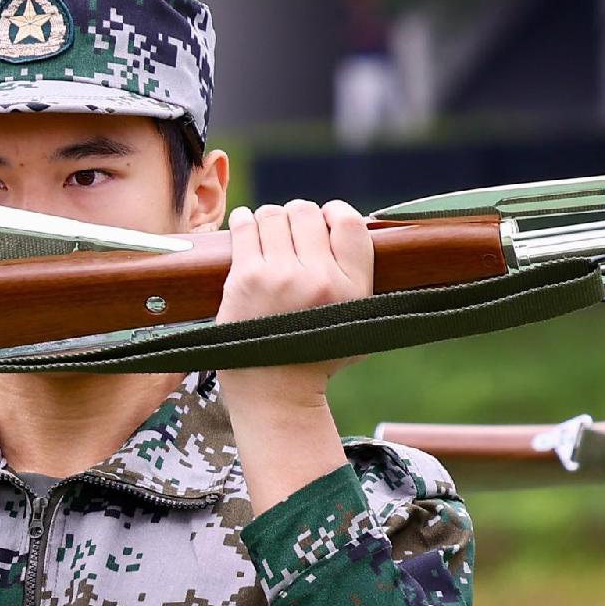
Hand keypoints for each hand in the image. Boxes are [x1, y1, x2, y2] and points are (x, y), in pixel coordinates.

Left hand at [211, 200, 376, 410]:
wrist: (274, 393)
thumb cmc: (316, 355)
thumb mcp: (359, 321)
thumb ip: (360, 277)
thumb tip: (348, 225)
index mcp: (353, 288)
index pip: (348, 221)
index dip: (334, 213)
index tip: (323, 221)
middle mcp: (320, 279)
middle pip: (306, 212)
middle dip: (297, 218)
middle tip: (290, 235)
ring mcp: (280, 278)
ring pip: (274, 215)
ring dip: (271, 219)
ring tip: (269, 234)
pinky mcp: (246, 280)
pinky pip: (245, 227)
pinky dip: (244, 221)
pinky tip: (246, 225)